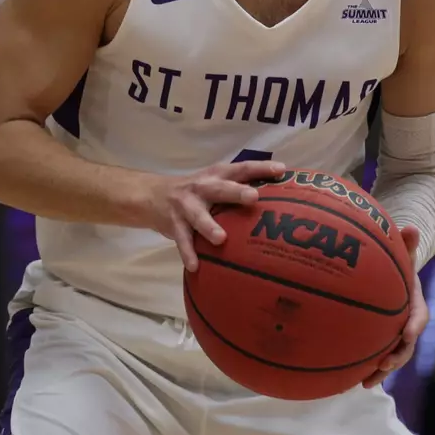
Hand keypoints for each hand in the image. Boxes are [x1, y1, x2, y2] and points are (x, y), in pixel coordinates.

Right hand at [140, 160, 287, 271]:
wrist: (152, 195)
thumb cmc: (196, 192)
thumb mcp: (215, 184)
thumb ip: (239, 189)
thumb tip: (280, 201)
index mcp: (217, 176)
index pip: (242, 168)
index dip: (261, 168)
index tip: (282, 170)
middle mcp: (202, 187)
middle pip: (220, 188)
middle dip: (236, 192)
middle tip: (254, 198)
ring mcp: (186, 205)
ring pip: (198, 215)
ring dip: (209, 226)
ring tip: (222, 239)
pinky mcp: (173, 223)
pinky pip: (182, 240)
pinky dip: (188, 253)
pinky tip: (196, 266)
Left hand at [363, 225, 425, 386]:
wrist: (393, 278)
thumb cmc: (396, 264)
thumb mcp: (402, 253)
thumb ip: (406, 243)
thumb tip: (411, 227)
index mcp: (415, 304)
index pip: (420, 316)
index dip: (415, 325)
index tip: (409, 333)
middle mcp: (407, 323)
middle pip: (407, 345)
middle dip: (398, 356)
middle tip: (385, 363)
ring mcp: (395, 335)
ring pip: (392, 357)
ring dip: (382, 371)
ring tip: (366, 382)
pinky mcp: (381, 341)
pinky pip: (376, 357)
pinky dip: (367, 369)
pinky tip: (351, 380)